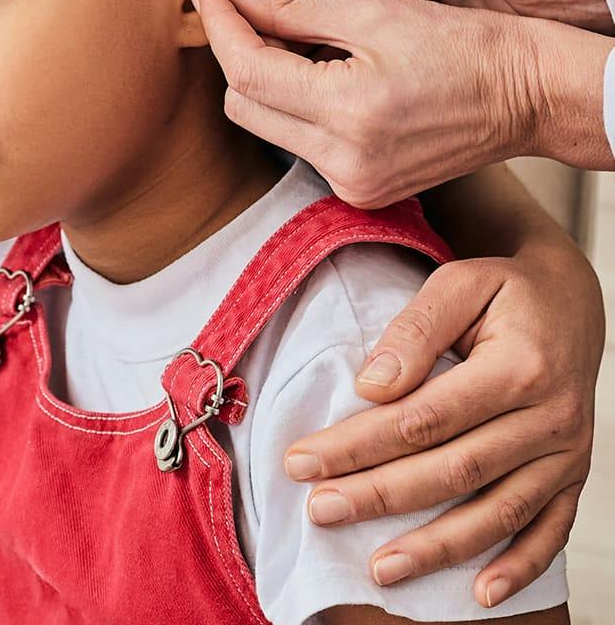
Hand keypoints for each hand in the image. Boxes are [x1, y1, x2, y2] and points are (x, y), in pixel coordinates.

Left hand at [192, 0, 613, 205]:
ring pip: (265, 123)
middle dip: (235, 50)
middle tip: (241, 4)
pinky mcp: (359, 189)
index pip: (246, 71)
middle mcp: (343, 162)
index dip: (220, 25)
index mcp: (348, 114)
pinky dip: (292, 103)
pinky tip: (312, 69)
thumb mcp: (375, 11)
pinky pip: (297, 142)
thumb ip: (291, 8)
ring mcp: (351, 183)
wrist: (528, 96)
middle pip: (243, 103)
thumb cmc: (465, 47)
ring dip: (261, 76)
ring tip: (282, 32)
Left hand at [283, 242, 601, 609]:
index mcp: (519, 367)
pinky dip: (518, 567)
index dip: (360, 443)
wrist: (571, 301)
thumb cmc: (503, 290)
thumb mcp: (459, 283)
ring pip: (497, 512)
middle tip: (319, 510)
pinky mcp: (574, 475)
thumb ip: (415, 330)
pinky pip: (549, 530)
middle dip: (379, 496)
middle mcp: (550, 418)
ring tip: (379, 569)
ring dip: (437, 548)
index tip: (303, 460)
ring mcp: (567, 454)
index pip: (424, 418)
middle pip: (453, 471)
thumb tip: (371, 386)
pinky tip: (477, 593)